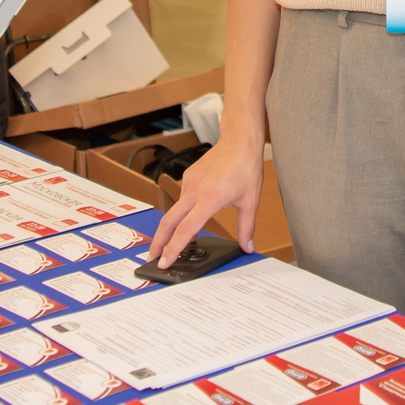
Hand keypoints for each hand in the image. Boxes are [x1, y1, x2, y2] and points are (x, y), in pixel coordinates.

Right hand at [147, 132, 264, 267]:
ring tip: (172, 245)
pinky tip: (188, 220)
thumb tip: (247, 247)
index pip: (185, 230)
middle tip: (153, 259)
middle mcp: (194, 191)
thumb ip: (246, 228)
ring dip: (170, 229)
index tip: (164, 263)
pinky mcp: (188, 177)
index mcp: (209, 199)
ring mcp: (189, 183)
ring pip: (174, 211)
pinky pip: (181, 199)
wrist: (239, 141)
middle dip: (158, 243)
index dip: (173, 249)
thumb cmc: (246, 168)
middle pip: (168, 222)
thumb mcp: (250, 201)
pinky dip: (181, 213)